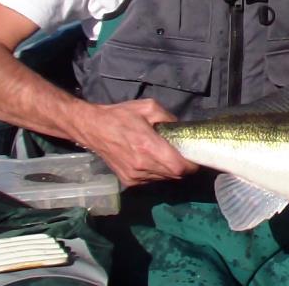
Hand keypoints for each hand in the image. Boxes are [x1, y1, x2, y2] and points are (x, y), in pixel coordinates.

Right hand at [72, 98, 198, 186]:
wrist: (93, 128)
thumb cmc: (122, 115)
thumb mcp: (149, 107)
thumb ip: (168, 118)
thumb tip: (180, 128)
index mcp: (148, 146)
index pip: (178, 167)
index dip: (191, 165)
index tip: (195, 157)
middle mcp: (142, 165)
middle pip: (174, 175)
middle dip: (183, 167)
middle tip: (184, 155)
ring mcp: (134, 176)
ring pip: (163, 179)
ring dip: (170, 170)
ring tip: (167, 156)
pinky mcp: (127, 181)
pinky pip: (151, 180)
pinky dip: (158, 173)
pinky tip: (153, 160)